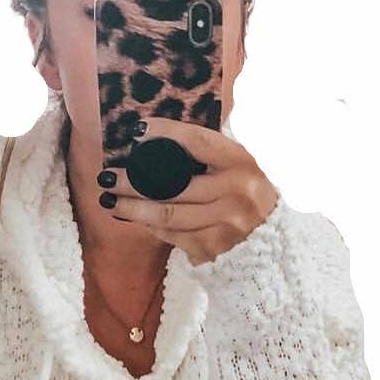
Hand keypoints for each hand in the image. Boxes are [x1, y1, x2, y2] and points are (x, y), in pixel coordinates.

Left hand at [106, 116, 280, 266]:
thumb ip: (209, 151)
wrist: (274, 241)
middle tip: (106, 177)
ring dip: (132, 209)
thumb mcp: (240, 165)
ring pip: (167, 216)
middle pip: (172, 187)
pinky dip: (152, 227)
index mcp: (242, 162)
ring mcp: (225, 224)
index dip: (165, 134)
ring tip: (109, 201)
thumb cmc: (247, 192)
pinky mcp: (214, 248)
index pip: (197, 142)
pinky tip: (138, 219)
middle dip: (132, 183)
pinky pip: (173, 236)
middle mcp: (236, 193)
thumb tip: (155, 138)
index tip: (137, 131)